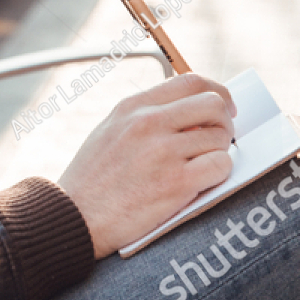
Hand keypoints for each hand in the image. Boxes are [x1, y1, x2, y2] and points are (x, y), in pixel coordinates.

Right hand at [58, 73, 236, 258]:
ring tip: (201, 166)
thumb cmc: (92, 180)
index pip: (192, 82)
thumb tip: (189, 113)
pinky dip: (218, 174)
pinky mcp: (176, 183)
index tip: (224, 107)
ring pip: (220, 138)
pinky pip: (221, 166)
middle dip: (224, 122)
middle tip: (218, 140)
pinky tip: (201, 182)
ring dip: (219, 152)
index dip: (217, 92)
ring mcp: (164, 152)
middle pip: (213, 105)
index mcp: (134, 107)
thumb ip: (146, 116)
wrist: (75, 217)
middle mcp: (149, 123)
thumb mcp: (110, 130)